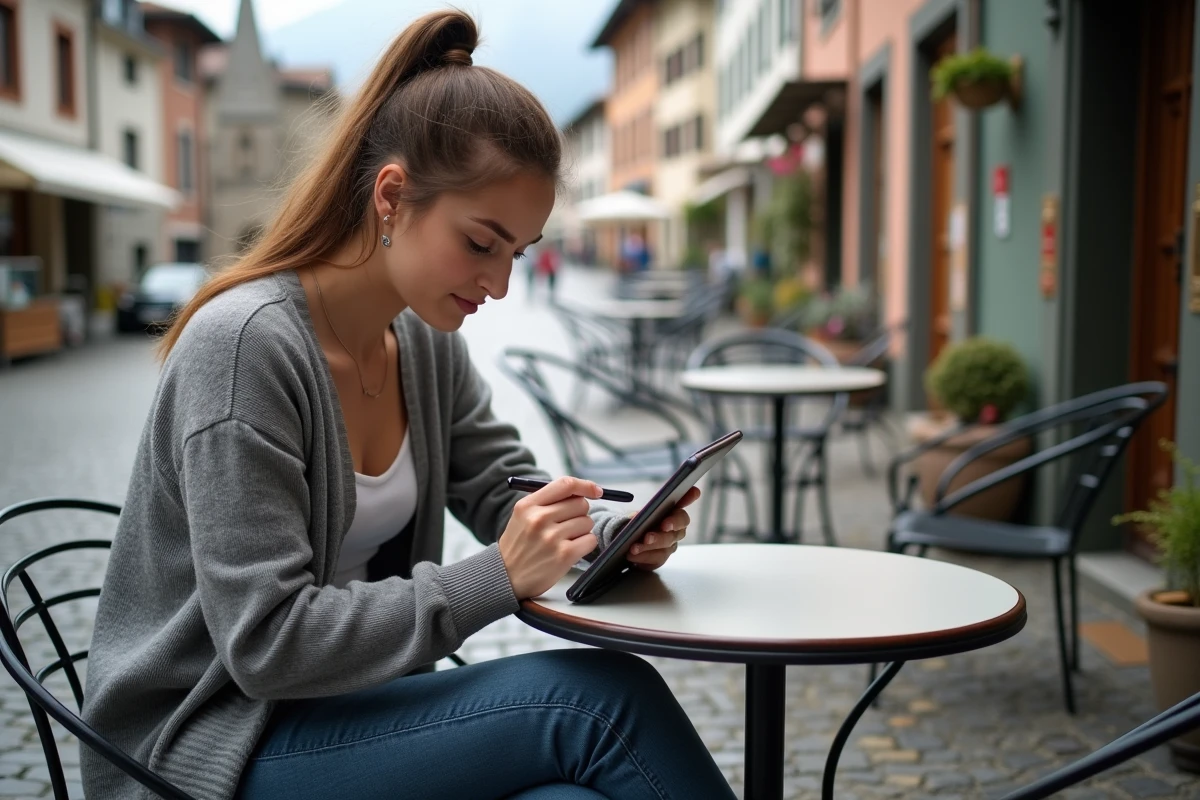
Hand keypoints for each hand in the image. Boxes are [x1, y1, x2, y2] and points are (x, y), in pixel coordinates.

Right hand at [498, 476, 601, 598]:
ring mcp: (552, 537)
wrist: (506, 578)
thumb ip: (549, 501)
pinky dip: (585, 545)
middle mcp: (539, 518)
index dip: (586, 486)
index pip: (566, 485)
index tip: (596, 491)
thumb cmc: (519, 545)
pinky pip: (590, 540)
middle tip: (566, 525)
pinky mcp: (564, 555)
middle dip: (579, 514)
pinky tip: (570, 550)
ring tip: (564, 540)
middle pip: (580, 504)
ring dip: (581, 531)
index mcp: (528, 505)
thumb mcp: (523, 516)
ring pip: (587, 522)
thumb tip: (582, 492)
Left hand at [626, 486, 699, 571]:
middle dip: (669, 527)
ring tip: (636, 546)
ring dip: (651, 545)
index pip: (684, 501)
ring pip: (667, 545)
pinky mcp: (660, 558)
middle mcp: (675, 528)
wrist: (623, 543)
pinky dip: (643, 557)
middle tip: (659, 527)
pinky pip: (656, 559)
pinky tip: (632, 555)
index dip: (690, 496)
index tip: (693, 492)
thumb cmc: (634, 524)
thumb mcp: (635, 516)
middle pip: (679, 527)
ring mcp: (670, 545)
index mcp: (671, 511)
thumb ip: (641, 514)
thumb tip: (638, 518)